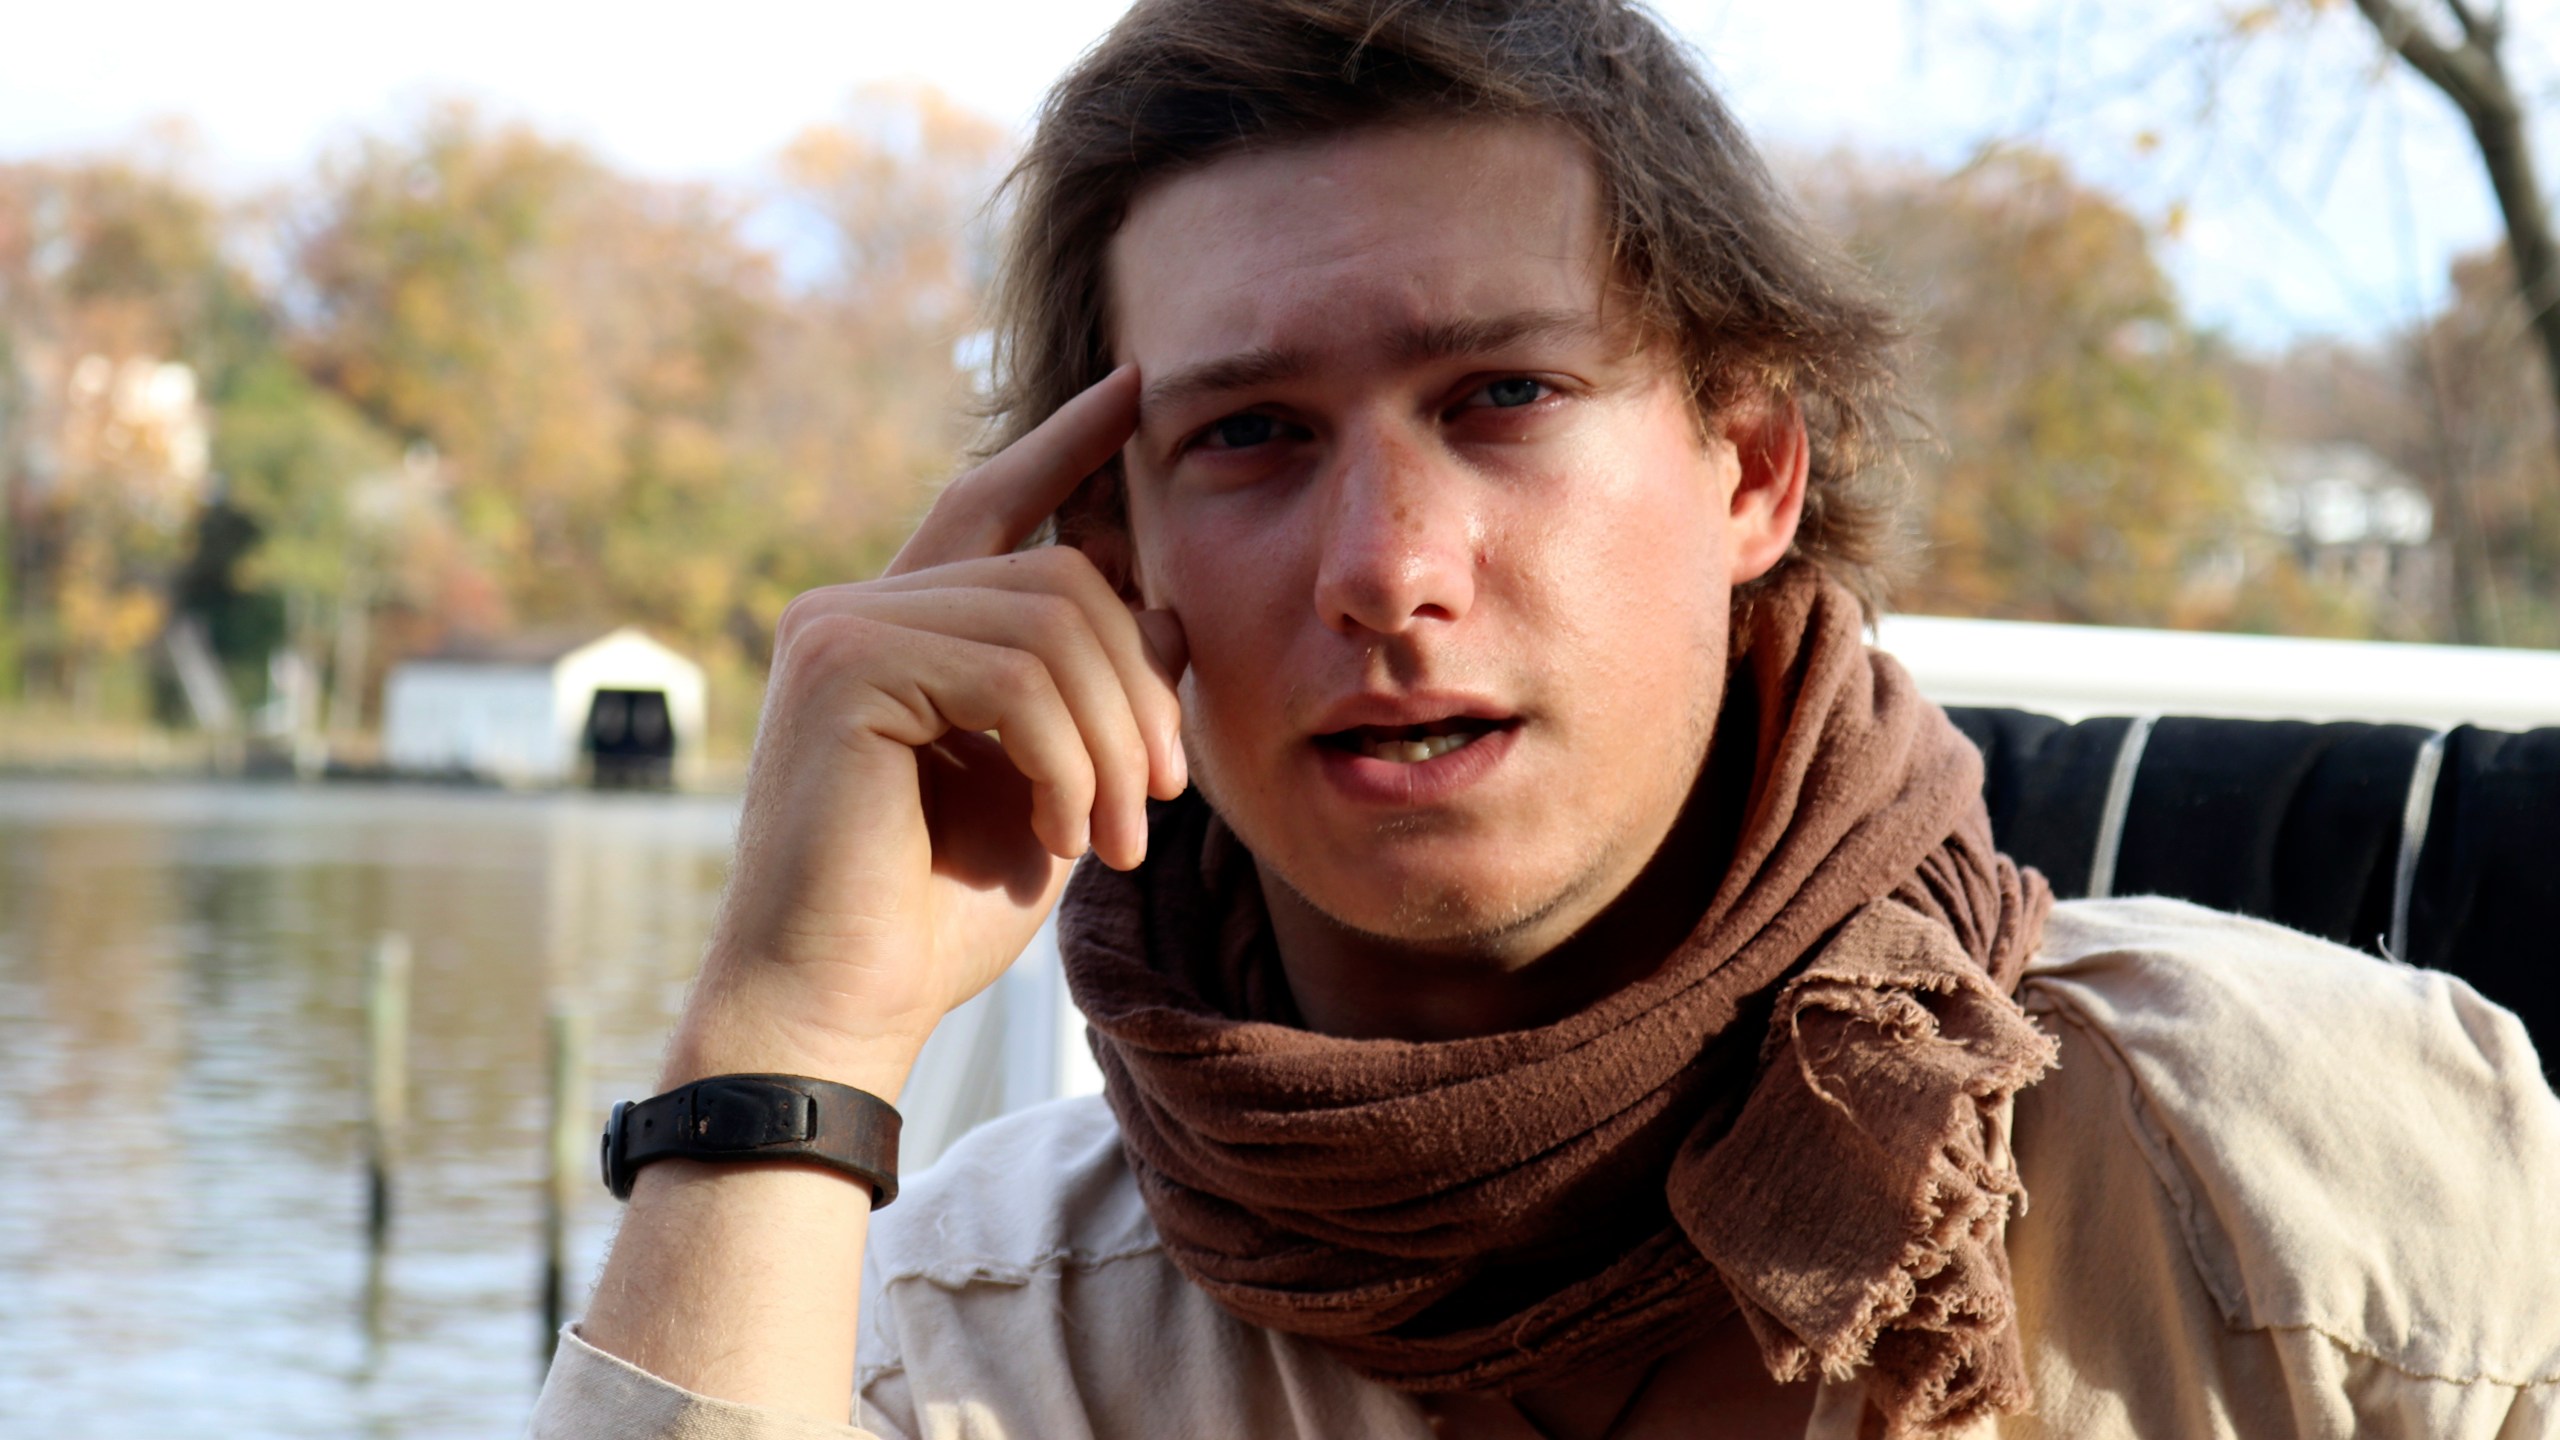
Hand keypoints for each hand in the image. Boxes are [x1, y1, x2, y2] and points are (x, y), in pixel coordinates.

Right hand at [671, 366, 1184, 1093]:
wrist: (842, 1007)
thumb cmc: (933, 916)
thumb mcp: (1052, 786)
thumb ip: (1095, 693)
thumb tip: (1169, 603)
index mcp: (904, 628)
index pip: (993, 501)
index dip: (1066, 443)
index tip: (1134, 392)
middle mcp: (861, 608)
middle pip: (1066, 575)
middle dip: (1141, 686)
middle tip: (1162, 801)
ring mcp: (841, 627)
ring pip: (1055, 621)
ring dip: (1116, 738)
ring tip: (1120, 837)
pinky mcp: (841, 665)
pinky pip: (1016, 674)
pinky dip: (1068, 760)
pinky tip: (1064, 834)